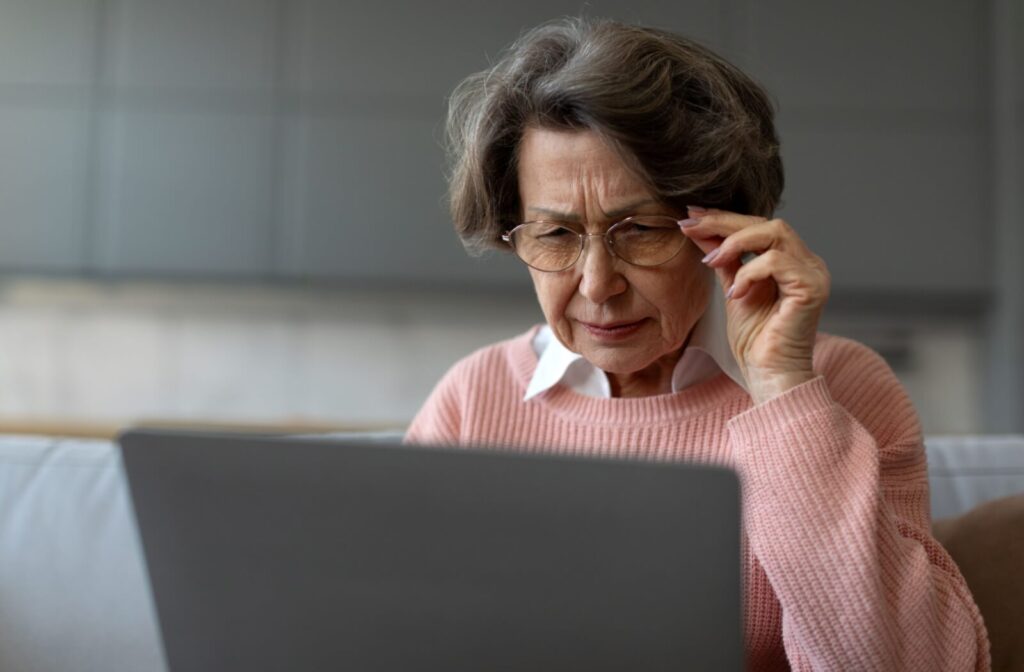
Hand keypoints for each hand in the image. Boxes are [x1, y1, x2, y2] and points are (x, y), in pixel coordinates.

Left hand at [680, 206, 830, 404]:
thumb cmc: (755, 341)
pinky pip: (776, 262)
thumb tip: (700, 231)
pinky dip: (748, 272)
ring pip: (775, 232)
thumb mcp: (732, 290)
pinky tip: (734, 293)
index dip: (724, 218)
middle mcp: (807, 262)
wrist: (769, 375)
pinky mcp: (812, 288)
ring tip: (710, 262)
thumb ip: (723, 260)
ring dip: (735, 243)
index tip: (691, 216)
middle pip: (767, 223)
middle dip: (724, 222)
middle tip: (690, 225)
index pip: (759, 226)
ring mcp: (813, 273)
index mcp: (791, 261)